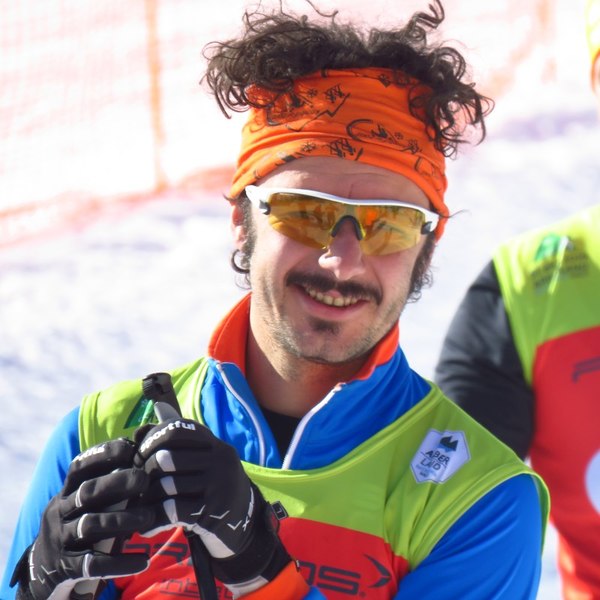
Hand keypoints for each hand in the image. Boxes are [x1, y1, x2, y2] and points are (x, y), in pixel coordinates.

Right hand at [11, 438, 153, 599]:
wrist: (41, 569)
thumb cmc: (77, 522)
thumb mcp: (81, 500)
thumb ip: (105, 479)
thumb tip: (140, 448)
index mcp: (66, 492)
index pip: (79, 467)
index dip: (103, 454)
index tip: (129, 447)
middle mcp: (60, 512)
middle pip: (87, 493)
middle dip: (117, 483)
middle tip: (144, 479)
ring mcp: (61, 539)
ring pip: (91, 525)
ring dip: (123, 520)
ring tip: (149, 516)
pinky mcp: (66, 568)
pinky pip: (93, 564)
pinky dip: (119, 563)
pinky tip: (142, 560)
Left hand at [134, 418, 291, 594]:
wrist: (244, 527)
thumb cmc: (212, 490)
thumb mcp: (202, 464)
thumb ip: (174, 447)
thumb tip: (138, 432)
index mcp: (215, 445)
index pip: (178, 430)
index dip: (153, 440)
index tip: (140, 455)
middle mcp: (220, 461)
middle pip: (167, 458)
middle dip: (145, 473)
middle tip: (136, 488)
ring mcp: (219, 486)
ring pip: (167, 485)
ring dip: (147, 500)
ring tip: (139, 508)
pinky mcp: (213, 513)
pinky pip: (173, 511)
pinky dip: (155, 520)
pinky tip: (147, 528)